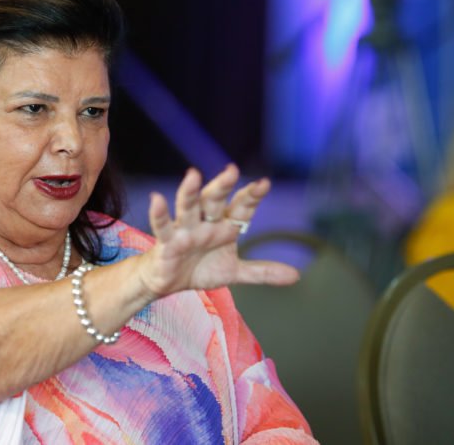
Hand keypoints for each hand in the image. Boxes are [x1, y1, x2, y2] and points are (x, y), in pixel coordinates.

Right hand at [138, 164, 298, 298]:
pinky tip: (157, 199)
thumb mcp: (234, 271)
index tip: (264, 184)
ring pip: (188, 207)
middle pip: (213, 201)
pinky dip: (159, 213)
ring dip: (190, 192)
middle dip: (222, 187)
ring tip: (192, 174)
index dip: (251, 196)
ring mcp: (185, 231)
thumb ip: (262, 271)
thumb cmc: (199, 268)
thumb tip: (296, 275)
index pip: (240, 208)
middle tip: (232, 171)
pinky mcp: (167, 242)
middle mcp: (205, 223)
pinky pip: (163, 226)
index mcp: (223, 227)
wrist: (168, 282)